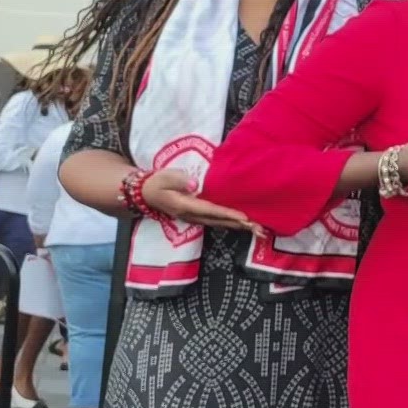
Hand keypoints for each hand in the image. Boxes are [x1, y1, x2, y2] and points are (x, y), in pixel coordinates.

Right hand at [144, 168, 263, 235]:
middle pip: (220, 221)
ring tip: (258, 230)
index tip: (244, 218)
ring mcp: (195, 218)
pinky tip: (244, 224)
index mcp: (185, 206)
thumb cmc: (157, 182)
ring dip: (239, 227)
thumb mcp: (164, 177)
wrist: (146, 193)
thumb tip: (194, 185)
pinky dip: (232, 223)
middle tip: (261, 230)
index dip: (228, 214)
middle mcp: (193, 216)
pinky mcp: (198, 216)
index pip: (211, 210)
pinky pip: (218, 221)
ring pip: (220, 224)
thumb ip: (179, 179)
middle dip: (240, 225)